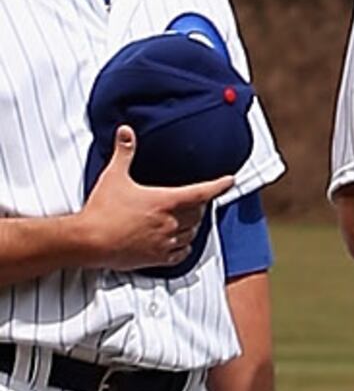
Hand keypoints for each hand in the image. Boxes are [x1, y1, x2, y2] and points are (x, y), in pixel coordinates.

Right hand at [73, 133, 216, 274]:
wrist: (87, 242)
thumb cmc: (101, 210)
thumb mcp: (114, 176)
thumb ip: (124, 153)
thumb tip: (125, 131)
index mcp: (165, 201)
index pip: (201, 192)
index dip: (219, 185)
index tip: (230, 181)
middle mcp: (169, 223)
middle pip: (198, 214)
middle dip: (201, 206)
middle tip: (199, 200)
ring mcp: (163, 242)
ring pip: (191, 234)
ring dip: (193, 226)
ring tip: (190, 219)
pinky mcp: (155, 259)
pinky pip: (180, 255)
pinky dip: (184, 248)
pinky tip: (181, 244)